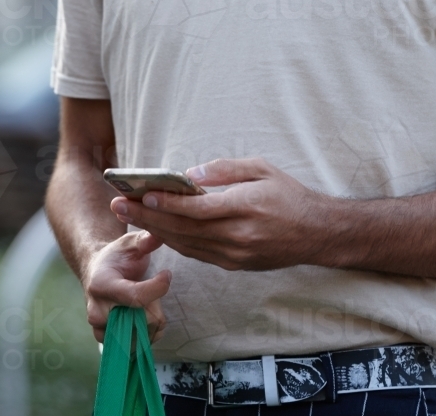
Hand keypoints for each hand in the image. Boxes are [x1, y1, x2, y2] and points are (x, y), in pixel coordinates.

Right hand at [82, 230, 171, 342]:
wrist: (96, 273)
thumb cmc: (117, 256)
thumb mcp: (130, 242)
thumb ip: (145, 240)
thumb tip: (159, 235)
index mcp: (101, 285)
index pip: (136, 297)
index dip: (158, 287)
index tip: (166, 273)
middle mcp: (97, 311)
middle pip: (142, 319)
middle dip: (156, 302)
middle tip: (154, 287)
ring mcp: (100, 329)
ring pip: (142, 335)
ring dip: (152, 318)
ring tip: (146, 301)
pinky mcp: (107, 342)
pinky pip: (138, 346)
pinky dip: (147, 332)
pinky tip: (144, 315)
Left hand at [110, 158, 332, 270]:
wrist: (315, 233)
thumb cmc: (289, 195)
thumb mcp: (262, 169)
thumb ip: (226, 170)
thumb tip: (191, 175)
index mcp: (245, 208)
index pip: (197, 209)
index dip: (167, 204)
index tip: (142, 194)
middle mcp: (237, 235)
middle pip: (184, 229)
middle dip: (148, 217)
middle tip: (120, 205)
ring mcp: (235, 254)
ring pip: (186, 245)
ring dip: (155, 232)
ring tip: (130, 217)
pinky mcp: (234, 265)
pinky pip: (197, 254)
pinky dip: (174, 243)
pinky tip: (157, 232)